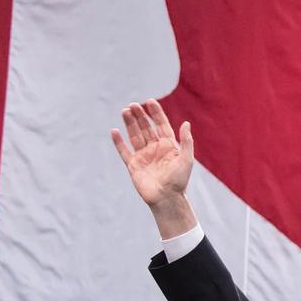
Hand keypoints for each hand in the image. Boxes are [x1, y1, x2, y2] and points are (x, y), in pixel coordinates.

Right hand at [111, 99, 197, 233]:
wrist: (166, 198)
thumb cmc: (179, 180)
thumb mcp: (186, 159)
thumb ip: (186, 141)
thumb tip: (186, 123)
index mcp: (168, 146)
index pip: (161, 125)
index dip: (156, 113)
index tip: (150, 102)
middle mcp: (155, 149)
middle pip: (146, 128)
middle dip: (140, 116)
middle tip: (133, 105)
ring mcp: (143, 156)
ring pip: (135, 136)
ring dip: (130, 123)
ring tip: (125, 111)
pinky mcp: (133, 165)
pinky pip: (124, 151)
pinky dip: (118, 142)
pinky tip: (114, 131)